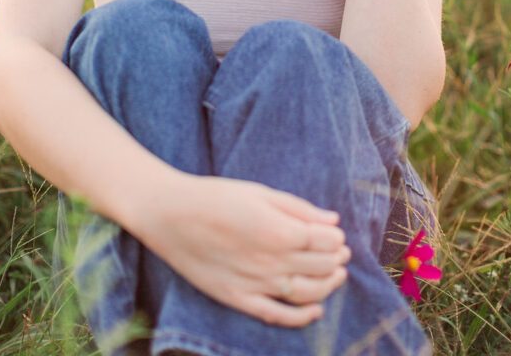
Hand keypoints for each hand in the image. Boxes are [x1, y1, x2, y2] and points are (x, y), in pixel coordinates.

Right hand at [135, 174, 351, 326]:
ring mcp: (255, 285)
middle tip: (340, 252)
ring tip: (336, 275)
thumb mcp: (260, 191)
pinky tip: (316, 309)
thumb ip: (299, 208)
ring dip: (328, 286)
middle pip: (320, 267)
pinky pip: (278, 317)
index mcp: (278, 230)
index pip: (325, 241)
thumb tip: (333, 220)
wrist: (170, 214)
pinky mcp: (237, 299)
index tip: (335, 233)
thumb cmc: (215, 196)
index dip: (336, 238)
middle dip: (336, 259)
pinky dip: (302, 317)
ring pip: (307, 294)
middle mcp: (271, 262)